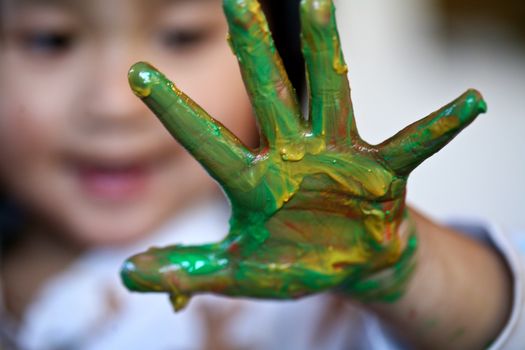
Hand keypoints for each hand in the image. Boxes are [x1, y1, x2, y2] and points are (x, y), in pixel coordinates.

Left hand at [121, 0, 485, 310]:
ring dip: (324, 50)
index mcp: (253, 181)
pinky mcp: (381, 170)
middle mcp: (293, 155)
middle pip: (268, 92)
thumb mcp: (238, 273)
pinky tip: (471, 102)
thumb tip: (126, 276)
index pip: (206, 141)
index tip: (137, 72)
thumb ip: (188, 272)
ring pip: (330, 93)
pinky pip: (414, 144)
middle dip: (251, 47)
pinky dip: (441, 126)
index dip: (173, 110)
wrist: (347, 262)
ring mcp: (338, 156)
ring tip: (318, 2)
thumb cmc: (292, 263)